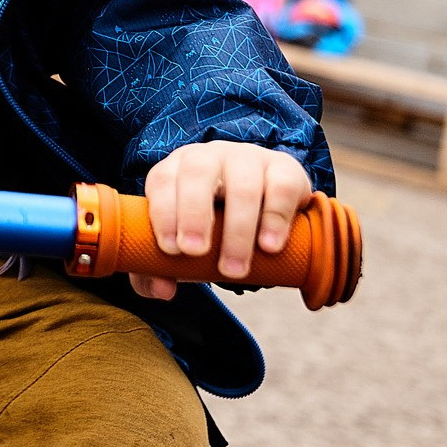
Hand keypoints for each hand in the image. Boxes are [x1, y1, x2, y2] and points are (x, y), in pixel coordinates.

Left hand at [129, 142, 314, 300]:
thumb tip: (163, 290)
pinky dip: (275, 219)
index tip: (171, 250)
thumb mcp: (186, 242)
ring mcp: (249, 158)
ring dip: (238, 229)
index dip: (163, 213)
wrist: (266, 200)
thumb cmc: (213, 224)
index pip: (162, 181)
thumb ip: (162, 269)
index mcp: (177, 169)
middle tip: (196, 252)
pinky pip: (282, 187)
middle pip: (197, 171)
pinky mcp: (284, 168)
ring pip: (242, 184)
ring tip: (235, 270)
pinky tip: (269, 247)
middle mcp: (210, 156)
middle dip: (194, 213)